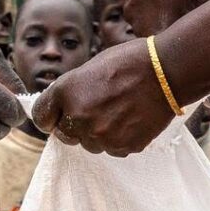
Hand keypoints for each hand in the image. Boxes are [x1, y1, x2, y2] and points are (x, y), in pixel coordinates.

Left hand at [34, 40, 179, 156]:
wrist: (167, 71)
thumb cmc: (131, 62)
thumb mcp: (91, 68)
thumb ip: (73, 91)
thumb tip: (66, 109)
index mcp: (66, 92)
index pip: (42, 116)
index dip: (50, 116)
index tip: (57, 117)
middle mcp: (78, 117)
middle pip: (65, 134)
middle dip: (76, 125)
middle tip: (97, 111)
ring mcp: (100, 135)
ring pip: (91, 144)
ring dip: (99, 133)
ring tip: (119, 112)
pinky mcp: (121, 147)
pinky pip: (113, 149)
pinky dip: (120, 138)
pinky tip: (132, 119)